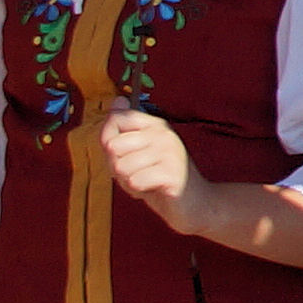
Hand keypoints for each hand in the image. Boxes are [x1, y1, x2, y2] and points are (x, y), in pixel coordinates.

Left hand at [95, 108, 209, 231]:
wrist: (194, 204)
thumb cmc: (159, 179)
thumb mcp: (136, 153)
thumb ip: (122, 130)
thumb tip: (117, 99)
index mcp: (155, 124)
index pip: (116, 119)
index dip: (108, 141)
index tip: (124, 154)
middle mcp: (163, 133)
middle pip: (113, 145)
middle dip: (117, 167)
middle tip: (137, 173)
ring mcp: (169, 152)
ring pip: (121, 166)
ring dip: (128, 181)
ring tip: (147, 182)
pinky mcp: (173, 173)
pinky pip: (135, 181)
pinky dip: (139, 190)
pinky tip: (153, 190)